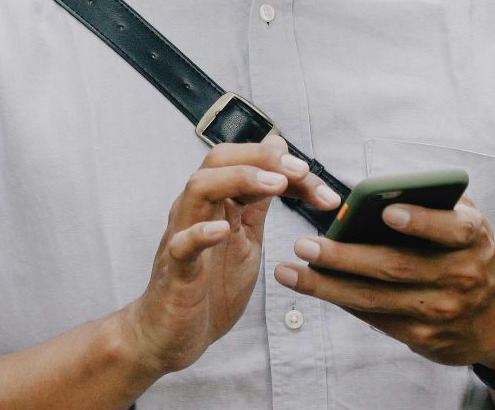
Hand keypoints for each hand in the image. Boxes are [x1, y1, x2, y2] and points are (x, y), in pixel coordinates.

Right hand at [120, 133, 341, 375]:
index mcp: (217, 202)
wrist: (171, 335)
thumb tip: (278, 158)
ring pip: (199, 187)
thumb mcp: (246, 238)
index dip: (287, 167)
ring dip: (240, 179)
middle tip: (301, 172)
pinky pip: (182, 244)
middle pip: (220, 159)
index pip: (248, 161)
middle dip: (264, 159)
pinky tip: (223, 230)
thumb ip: (258, 200)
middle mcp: (197, 210)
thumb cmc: (208, 286)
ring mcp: (183, 236)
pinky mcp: (175, 270)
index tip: (323, 190)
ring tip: (276, 186)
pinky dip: (201, 232)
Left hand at [272, 198, 494, 369]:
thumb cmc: (472, 256)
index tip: (387, 211)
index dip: (421, 220)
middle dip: (345, 256)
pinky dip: (342, 302)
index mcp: (472, 240)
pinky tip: (316, 288)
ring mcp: (440, 311)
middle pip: (396, 266)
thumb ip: (438, 205)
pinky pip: (375, 318)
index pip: (450, 228)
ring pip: (375, 298)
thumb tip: (386, 188)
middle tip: (306, 243)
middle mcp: (460, 276)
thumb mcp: (470, 225)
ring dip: (328, 286)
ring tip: (290, 271)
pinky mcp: (424, 337)